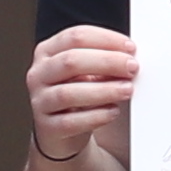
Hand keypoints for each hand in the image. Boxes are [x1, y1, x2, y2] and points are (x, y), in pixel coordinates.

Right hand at [24, 25, 137, 165]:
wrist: (64, 134)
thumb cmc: (79, 96)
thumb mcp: (88, 73)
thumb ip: (104, 62)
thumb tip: (129, 58)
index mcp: (48, 52)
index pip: (75, 36)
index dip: (105, 39)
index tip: (130, 47)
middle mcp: (39, 74)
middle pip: (71, 61)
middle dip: (107, 62)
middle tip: (132, 67)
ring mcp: (40, 101)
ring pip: (68, 93)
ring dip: (103, 90)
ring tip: (127, 90)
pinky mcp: (47, 128)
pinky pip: (70, 122)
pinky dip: (95, 116)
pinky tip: (112, 112)